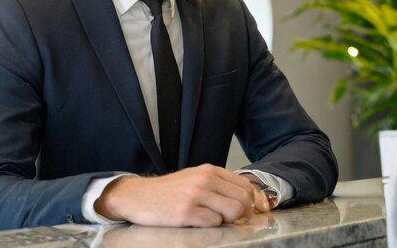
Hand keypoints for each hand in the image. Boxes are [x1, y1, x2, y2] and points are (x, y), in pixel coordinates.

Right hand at [94, 164, 269, 226]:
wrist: (139, 196)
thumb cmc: (170, 191)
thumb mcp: (196, 179)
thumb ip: (219, 186)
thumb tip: (247, 200)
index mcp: (210, 170)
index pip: (245, 185)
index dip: (254, 201)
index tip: (257, 211)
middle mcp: (206, 179)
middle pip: (243, 200)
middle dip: (244, 214)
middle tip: (236, 221)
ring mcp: (196, 195)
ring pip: (233, 211)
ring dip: (229, 221)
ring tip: (215, 220)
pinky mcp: (186, 212)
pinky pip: (214, 223)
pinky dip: (211, 226)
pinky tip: (198, 223)